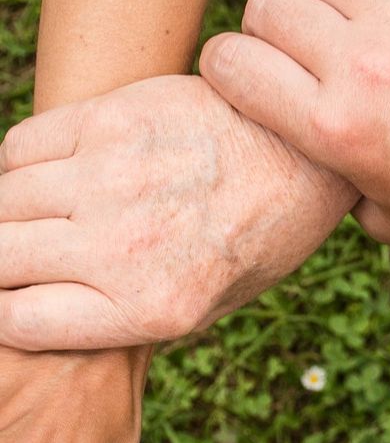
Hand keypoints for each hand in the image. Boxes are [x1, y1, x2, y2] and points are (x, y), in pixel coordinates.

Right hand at [0, 77, 355, 349]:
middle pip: (0, 258)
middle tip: (22, 260)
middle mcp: (123, 247)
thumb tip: (45, 317)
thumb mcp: (208, 309)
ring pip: (1, 200)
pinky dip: (17, 167)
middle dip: (2, 265)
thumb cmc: (257, 240)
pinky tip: (46, 178)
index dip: (6, 316)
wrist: (305, 154)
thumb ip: (126, 318)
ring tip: (34, 220)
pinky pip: (21, 147)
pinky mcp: (110, 119)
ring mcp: (112, 178)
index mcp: (151, 308)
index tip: (18, 304)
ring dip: (8, 215)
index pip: (17, 322)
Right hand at [200, 0, 389, 248]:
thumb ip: (325, 195)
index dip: (224, 62)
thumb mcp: (377, 215)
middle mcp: (362, 69)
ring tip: (343, 13)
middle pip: (268, 6)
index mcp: (332, 130)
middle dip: (270, 26)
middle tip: (297, 45)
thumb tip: (286, 181)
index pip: (231, 64)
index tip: (239, 68)